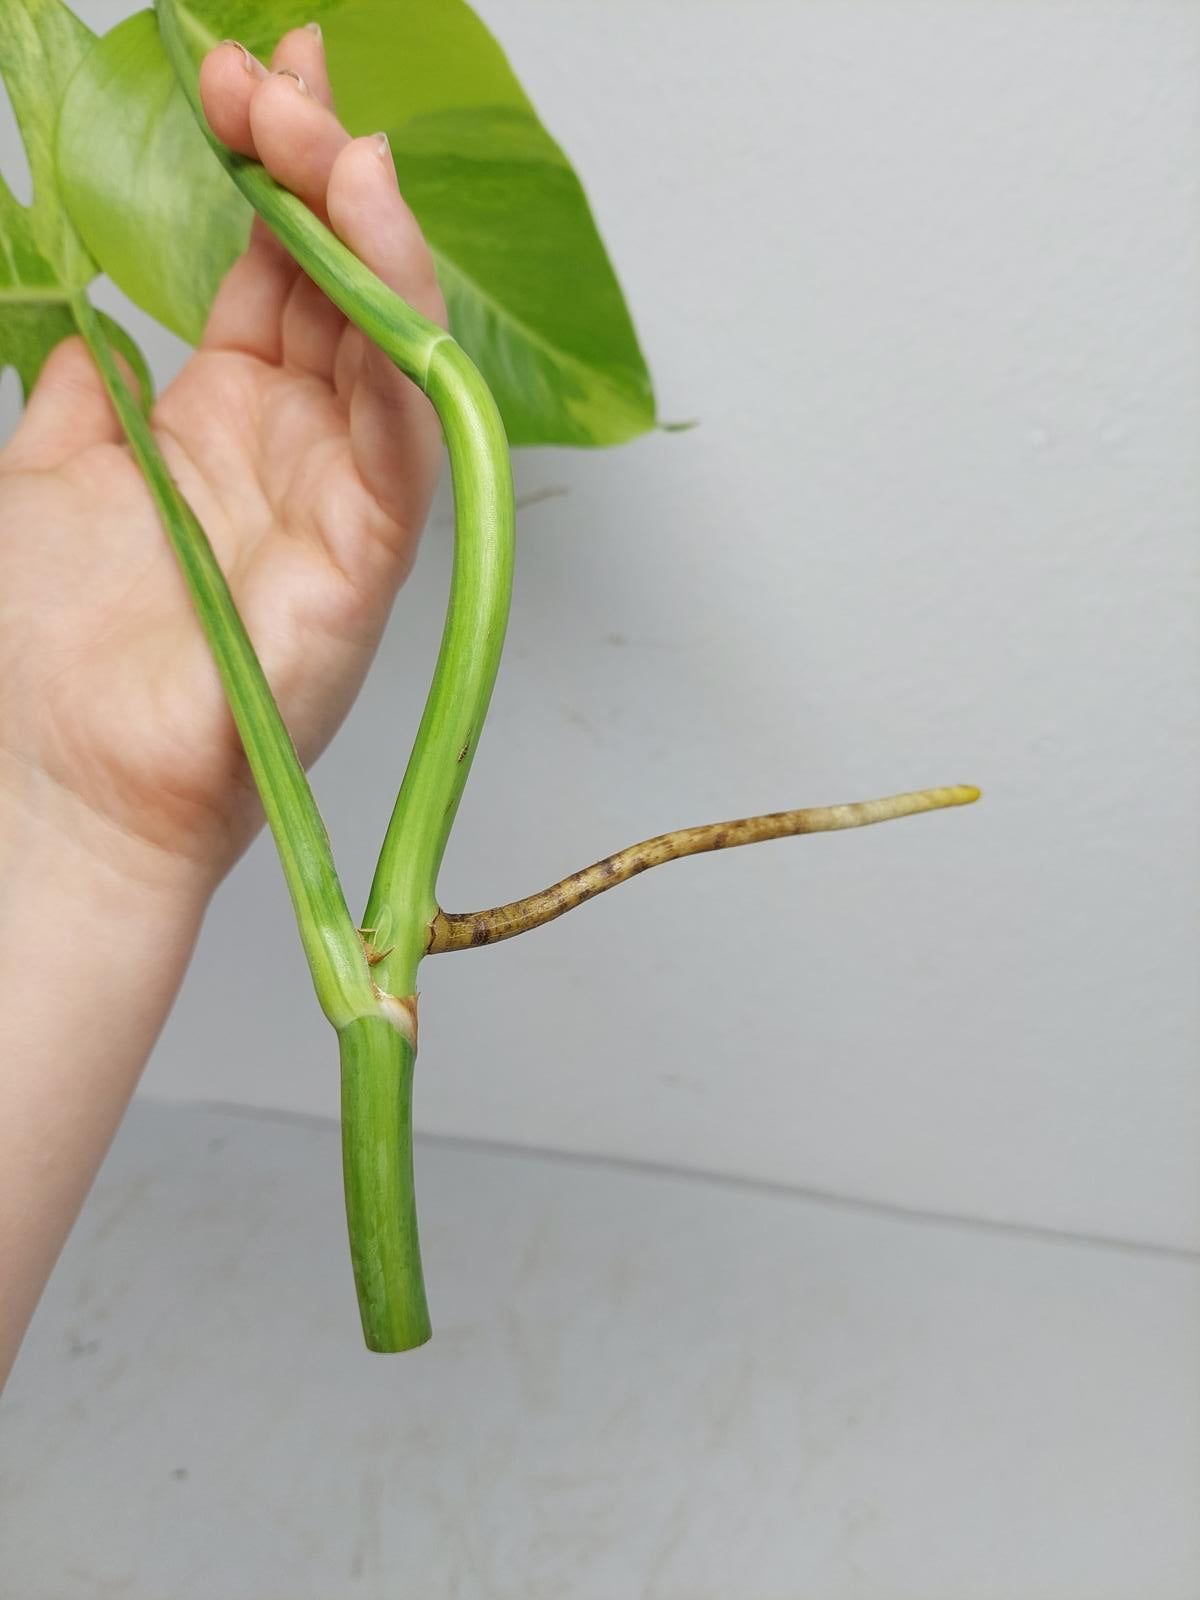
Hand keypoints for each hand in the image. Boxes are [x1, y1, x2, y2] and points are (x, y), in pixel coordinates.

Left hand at [0, 27, 444, 888]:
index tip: (246, 77)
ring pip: (393, 346)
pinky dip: (399, 331)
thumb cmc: (54, 652)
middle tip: (277, 81)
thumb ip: (93, 389)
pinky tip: (366, 235)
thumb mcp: (50, 472)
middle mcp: (299, 453)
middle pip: (341, 291)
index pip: (277, 277)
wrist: (65, 783)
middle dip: (316, 173)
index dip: (268, 175)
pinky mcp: (366, 560)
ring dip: (367, 232)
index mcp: (229, 426)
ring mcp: (340, 503)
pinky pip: (405, 431)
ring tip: (325, 134)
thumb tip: (96, 318)